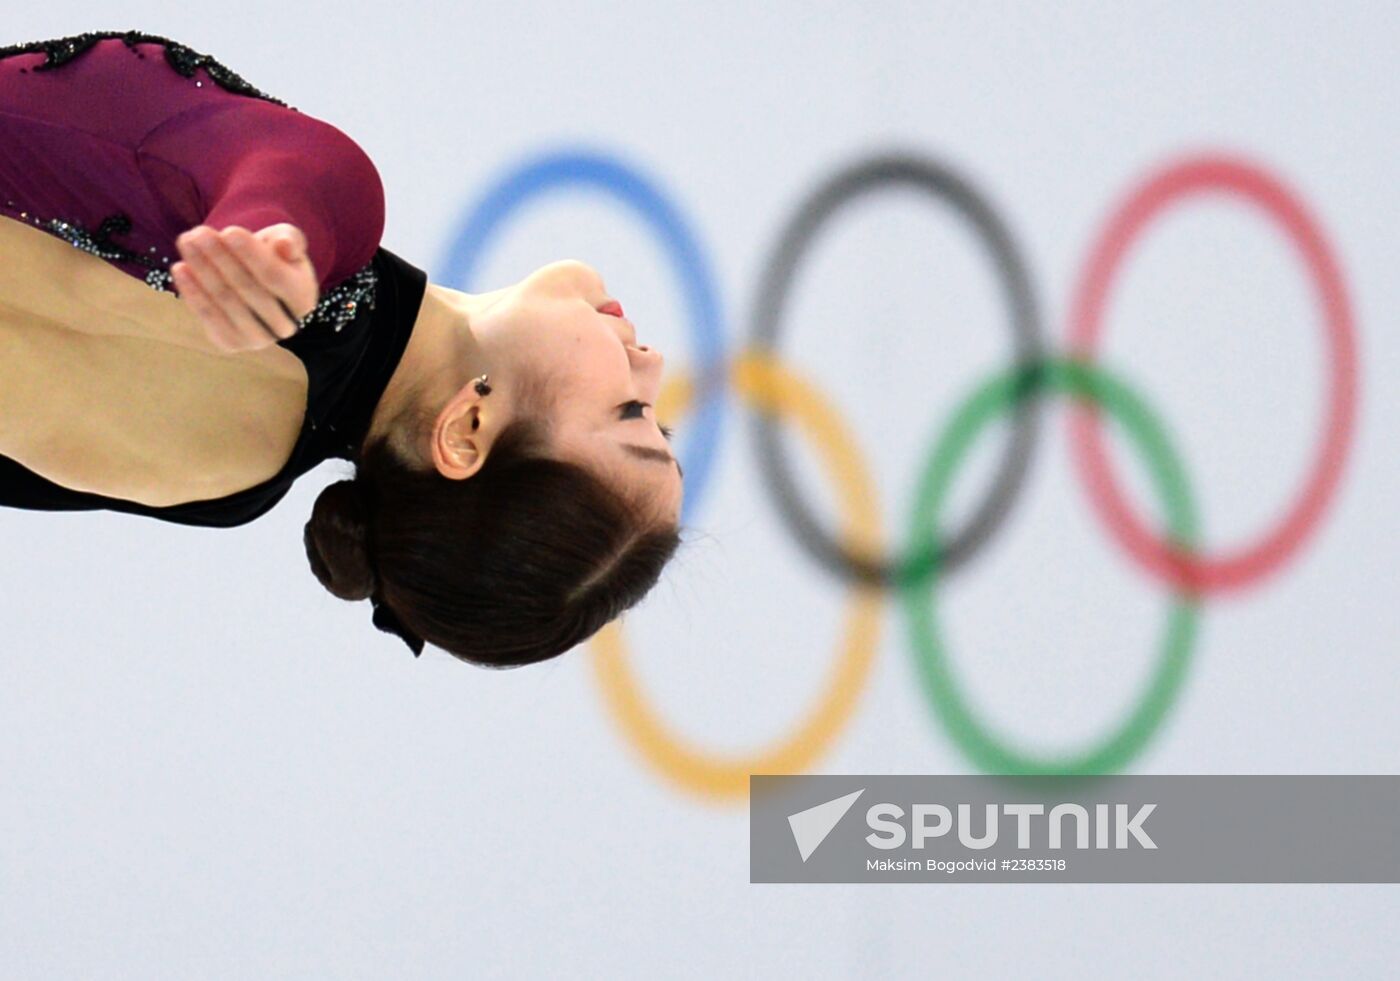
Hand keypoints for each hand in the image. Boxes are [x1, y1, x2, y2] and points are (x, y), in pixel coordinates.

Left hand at [169, 223, 319, 352]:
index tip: (229, 231)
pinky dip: (192, 293)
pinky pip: (209, 318)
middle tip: (198, 232)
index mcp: (303, 299)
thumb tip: (283, 246)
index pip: (276, 278)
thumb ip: (289, 240)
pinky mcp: (232, 344)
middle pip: (248, 290)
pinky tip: (180, 269)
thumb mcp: (286, 240)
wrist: (259, 284)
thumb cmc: (274, 256)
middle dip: (220, 258)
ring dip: (202, 271)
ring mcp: (258, 339)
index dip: (251, 255)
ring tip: (186, 242)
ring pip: (226, 303)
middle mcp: (285, 326)